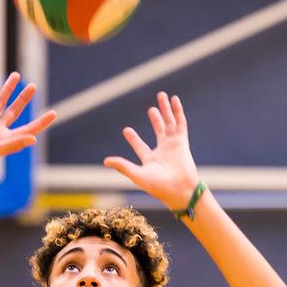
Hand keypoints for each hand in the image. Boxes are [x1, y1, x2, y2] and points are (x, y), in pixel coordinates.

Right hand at [0, 72, 56, 174]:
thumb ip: (14, 143)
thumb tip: (33, 139)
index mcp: (5, 139)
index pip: (28, 129)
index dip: (41, 122)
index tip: (53, 113)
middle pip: (15, 111)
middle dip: (24, 98)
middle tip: (34, 86)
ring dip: (7, 90)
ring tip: (16, 75)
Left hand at [103, 91, 199, 209]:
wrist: (180, 190)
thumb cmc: (159, 186)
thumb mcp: (137, 174)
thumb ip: (123, 166)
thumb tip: (105, 161)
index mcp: (151, 160)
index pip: (140, 146)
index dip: (133, 138)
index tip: (126, 130)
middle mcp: (163, 151)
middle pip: (159, 130)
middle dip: (155, 119)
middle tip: (151, 108)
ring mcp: (173, 145)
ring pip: (169, 123)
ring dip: (166, 110)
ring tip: (162, 96)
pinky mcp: (182, 142)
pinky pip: (180, 123)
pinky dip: (177, 111)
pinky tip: (174, 100)